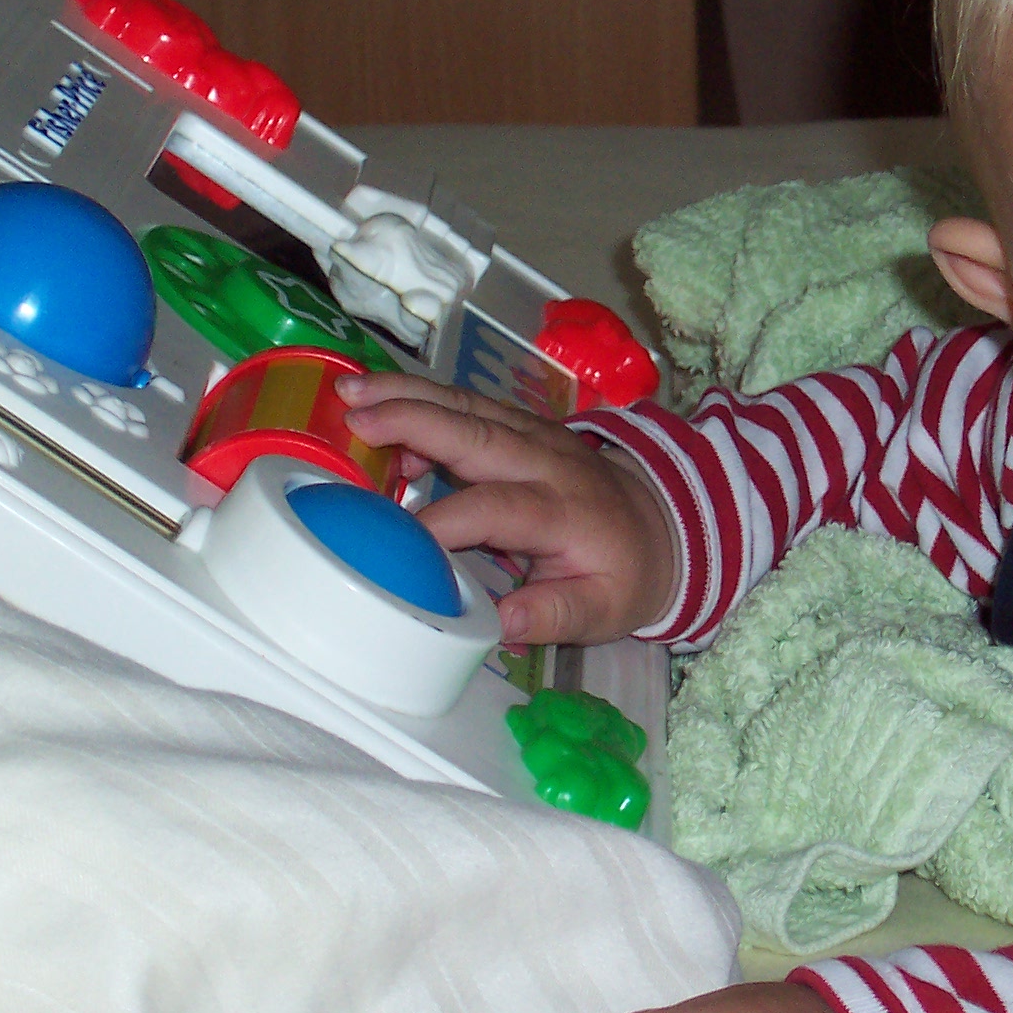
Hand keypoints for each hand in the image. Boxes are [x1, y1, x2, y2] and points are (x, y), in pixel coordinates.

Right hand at [338, 373, 677, 645]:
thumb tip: (497, 622)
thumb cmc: (625, 574)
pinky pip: (469, 406)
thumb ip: (551, 615)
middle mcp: (547, 462)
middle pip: (478, 434)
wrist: (664, 527)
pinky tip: (377, 404)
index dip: (442, 522)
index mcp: (564, 511)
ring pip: (469, 406)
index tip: (388, 537)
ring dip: (408, 395)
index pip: (495, 509)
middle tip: (354, 418)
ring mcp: (535, 435)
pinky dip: (422, 400)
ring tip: (349, 390)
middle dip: (415, 422)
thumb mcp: (602, 611)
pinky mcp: (522, 426)